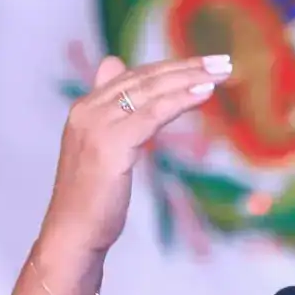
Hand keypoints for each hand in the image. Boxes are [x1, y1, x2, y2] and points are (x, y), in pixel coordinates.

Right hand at [38, 54, 232, 255]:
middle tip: (221, 61)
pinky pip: (153, 114)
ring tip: (221, 71)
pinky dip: (181, 100)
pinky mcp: (111, 144)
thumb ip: (110, 109)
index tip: (202, 63)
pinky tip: (204, 93)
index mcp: (84, 108)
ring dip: (190, 78)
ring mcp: (97, 125)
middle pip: (144, 79)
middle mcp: (87, 110)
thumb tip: (113, 63)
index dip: (169, 67)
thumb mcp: (102, 147)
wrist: (73, 233)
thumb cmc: (92, 199)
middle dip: (186, 67)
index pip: (133, 77)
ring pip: (151, 92)